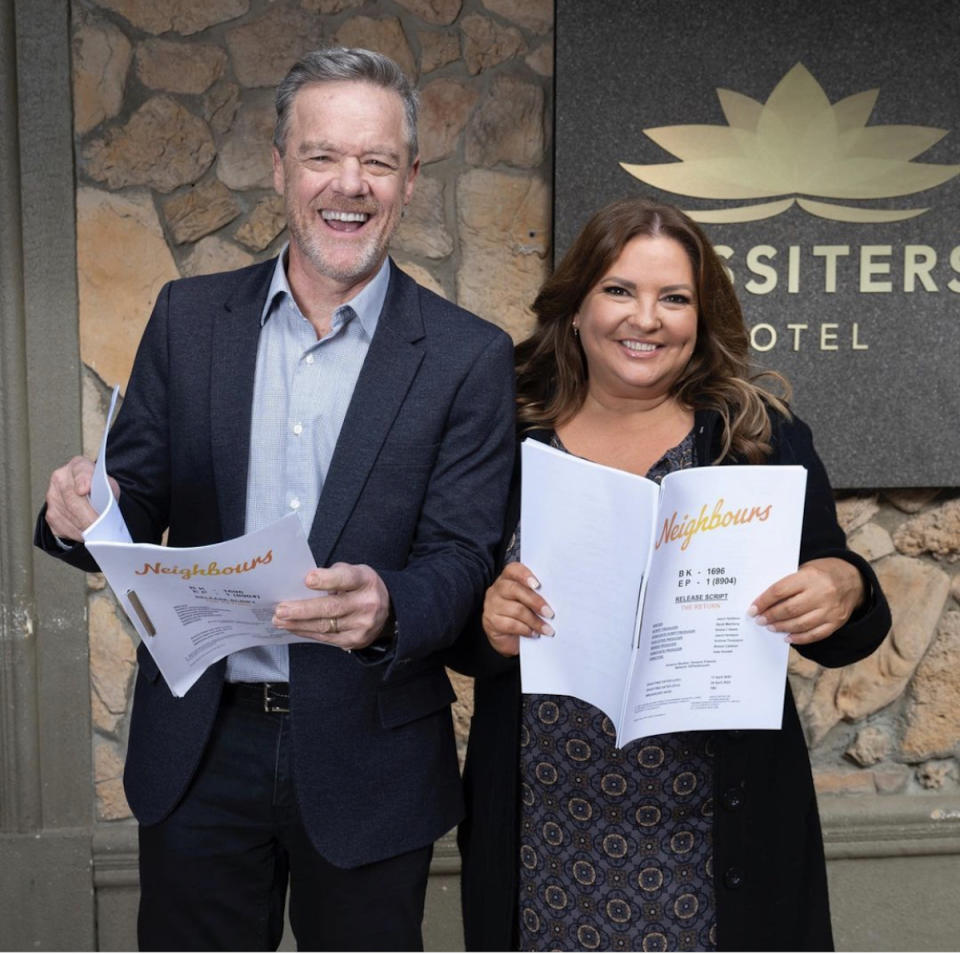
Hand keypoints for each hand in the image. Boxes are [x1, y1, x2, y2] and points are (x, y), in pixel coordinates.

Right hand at [44, 456, 118, 541]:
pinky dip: (76, 534)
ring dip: (83, 527)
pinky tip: (87, 534)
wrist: (90, 497)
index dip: (82, 481)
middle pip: (72, 499)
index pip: (80, 471)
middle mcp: (61, 478)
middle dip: (87, 516)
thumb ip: (108, 490)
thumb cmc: (101, 490)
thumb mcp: (110, 485)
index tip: (84, 490)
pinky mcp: (50, 514)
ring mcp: (52, 497)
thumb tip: (102, 508)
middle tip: (100, 527)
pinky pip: (62, 527)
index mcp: (79, 466)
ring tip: (98, 533)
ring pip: (67, 516)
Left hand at [273, 562, 390, 650]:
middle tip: (280, 610)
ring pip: (325, 626)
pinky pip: (326, 638)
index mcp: (365, 581)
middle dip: (302, 610)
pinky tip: (294, 627)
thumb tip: (301, 586)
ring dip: (298, 624)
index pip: (346, 579)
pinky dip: (307, 632)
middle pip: (331, 608)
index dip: (327, 580)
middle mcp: (366, 604)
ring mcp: (362, 625)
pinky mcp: (355, 640)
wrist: (388, 610)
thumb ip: (333, 575)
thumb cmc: (362, 587)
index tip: (307, 580)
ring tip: (279, 620)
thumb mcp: (354, 572)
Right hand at [482, 562, 553, 656]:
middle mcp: (497, 589)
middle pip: (515, 590)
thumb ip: (537, 595)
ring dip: (535, 621)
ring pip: (516, 609)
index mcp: (508, 579)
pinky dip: (525, 630)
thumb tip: (555, 597)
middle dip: (535, 602)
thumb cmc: (524, 616)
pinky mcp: (491, 621)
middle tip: (550, 613)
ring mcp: (492, 605)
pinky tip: (534, 633)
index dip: (525, 575)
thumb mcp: (530, 602)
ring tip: (547, 629)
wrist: (510, 639)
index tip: (538, 585)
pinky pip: (510, 624)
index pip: (513, 570)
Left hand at [748, 557, 864, 645]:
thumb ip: (788, 583)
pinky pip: (815, 634)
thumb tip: (764, 601)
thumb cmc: (821, 573)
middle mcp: (821, 593)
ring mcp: (830, 610)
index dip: (763, 602)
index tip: (752, 609)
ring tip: (770, 627)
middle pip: (789, 609)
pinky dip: (799, 638)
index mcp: (809, 577)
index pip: (780, 591)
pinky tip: (788, 637)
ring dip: (782, 627)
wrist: (853, 578)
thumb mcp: (805, 569)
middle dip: (770, 616)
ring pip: (800, 624)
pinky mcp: (837, 622)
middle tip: (759, 620)